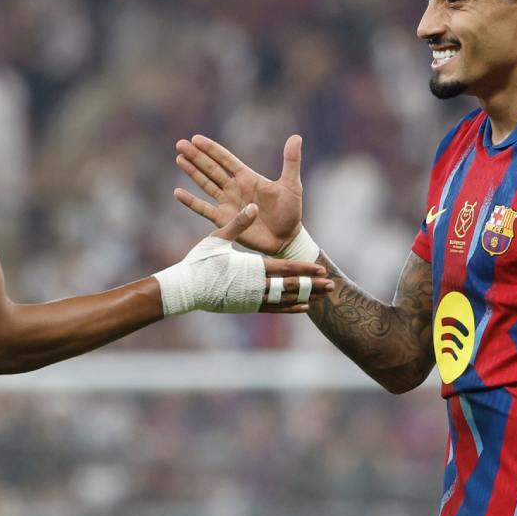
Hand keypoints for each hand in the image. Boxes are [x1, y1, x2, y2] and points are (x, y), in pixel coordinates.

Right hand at [156, 204, 330, 314]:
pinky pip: (273, 308)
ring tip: (321, 298)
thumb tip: (253, 207)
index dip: (304, 270)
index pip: (284, 270)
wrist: (186, 289)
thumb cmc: (200, 261)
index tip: (320, 269)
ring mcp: (251, 299)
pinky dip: (288, 308)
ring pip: (284, 300)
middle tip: (330, 287)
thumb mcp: (217, 238)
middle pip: (289, 287)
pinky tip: (301, 306)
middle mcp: (255, 286)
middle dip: (311, 286)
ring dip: (304, 298)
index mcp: (251, 268)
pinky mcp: (246, 306)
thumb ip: (238, 223)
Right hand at [175, 134, 303, 255]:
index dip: (211, 149)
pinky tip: (178, 192)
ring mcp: (228, 204)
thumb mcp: (292, 184)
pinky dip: (191, 202)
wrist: (286, 238)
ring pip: (206, 184)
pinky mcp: (225, 221)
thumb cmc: (290, 211)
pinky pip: (204, 209)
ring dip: (192, 172)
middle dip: (196, 156)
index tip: (197, 138)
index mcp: (247, 177)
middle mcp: (234, 188)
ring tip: (179, 159)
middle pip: (211, 169)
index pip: (226, 159)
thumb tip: (296, 137)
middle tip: (180, 144)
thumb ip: (291, 161)